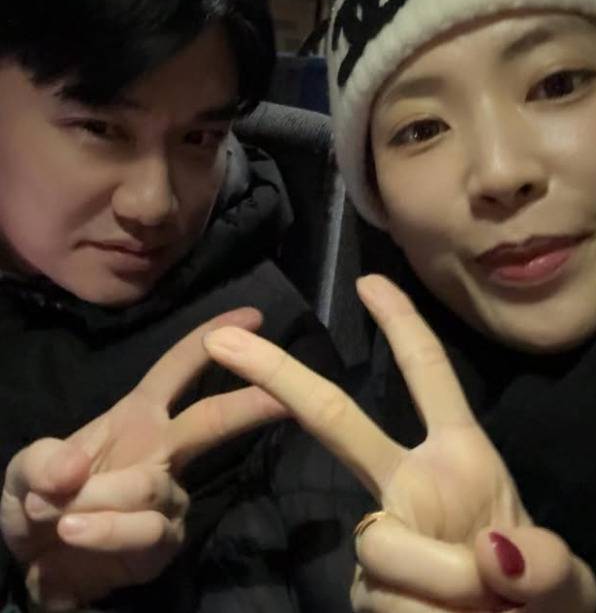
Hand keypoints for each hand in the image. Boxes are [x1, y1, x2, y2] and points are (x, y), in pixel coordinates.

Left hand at [1, 308, 285, 610]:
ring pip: (153, 486)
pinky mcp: (166, 540)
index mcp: (137, 415)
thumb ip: (43, 461)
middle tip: (281, 398)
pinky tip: (76, 533)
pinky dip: (106, 531)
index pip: (179, 367)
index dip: (211, 339)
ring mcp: (170, 496)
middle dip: (248, 404)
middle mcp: (164, 449)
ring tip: (61, 516)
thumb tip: (72, 470)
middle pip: (212, 419)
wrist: (40, 564)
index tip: (251, 319)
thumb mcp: (25, 472)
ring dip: (103, 499)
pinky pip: (146, 531)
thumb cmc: (41, 499)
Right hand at [204, 276, 595, 612]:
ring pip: (380, 543)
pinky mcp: (365, 590)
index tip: (369, 281)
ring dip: (437, 583)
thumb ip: (544, 564)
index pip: (429, 375)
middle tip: (222, 338)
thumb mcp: (564, 579)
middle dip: (282, 374)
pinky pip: (380, 598)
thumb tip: (489, 557)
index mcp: (458, 456)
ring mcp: (382, 535)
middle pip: (337, 420)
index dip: (402, 323)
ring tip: (482, 610)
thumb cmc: (536, 598)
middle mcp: (407, 484)